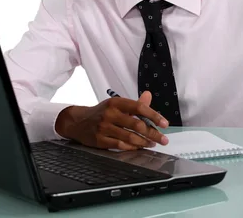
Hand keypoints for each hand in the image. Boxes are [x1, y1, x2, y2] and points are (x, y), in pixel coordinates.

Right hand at [54, 91, 169, 150]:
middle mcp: (110, 113)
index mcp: (116, 102)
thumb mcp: (116, 104)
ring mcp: (104, 127)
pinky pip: (120, 145)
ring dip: (144, 142)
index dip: (154, 115)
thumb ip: (134, 103)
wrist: (78, 122)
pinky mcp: (100, 140)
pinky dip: (132, 147)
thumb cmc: (101, 112)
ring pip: (129, 137)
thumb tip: (148, 95)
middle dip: (153, 133)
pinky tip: (139, 147)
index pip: (139, 107)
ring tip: (153, 144)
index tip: (164, 123)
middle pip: (136, 124)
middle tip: (163, 139)